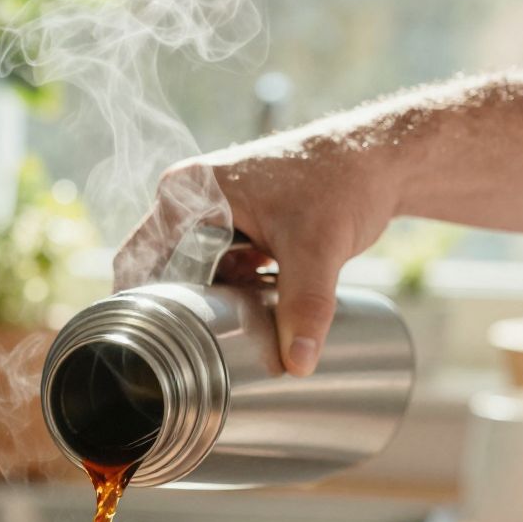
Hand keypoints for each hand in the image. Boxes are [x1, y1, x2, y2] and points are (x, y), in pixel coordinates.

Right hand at [114, 120, 404, 374]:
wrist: (379, 159)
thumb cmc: (342, 181)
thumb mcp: (318, 249)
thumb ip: (305, 307)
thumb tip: (299, 363)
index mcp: (189, 193)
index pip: (142, 260)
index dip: (150, 306)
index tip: (166, 349)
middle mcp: (190, 197)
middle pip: (162, 270)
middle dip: (181, 309)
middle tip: (198, 353)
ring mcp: (211, 210)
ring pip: (191, 273)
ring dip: (206, 303)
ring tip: (225, 337)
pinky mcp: (235, 223)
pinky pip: (217, 269)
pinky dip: (229, 293)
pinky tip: (247, 315)